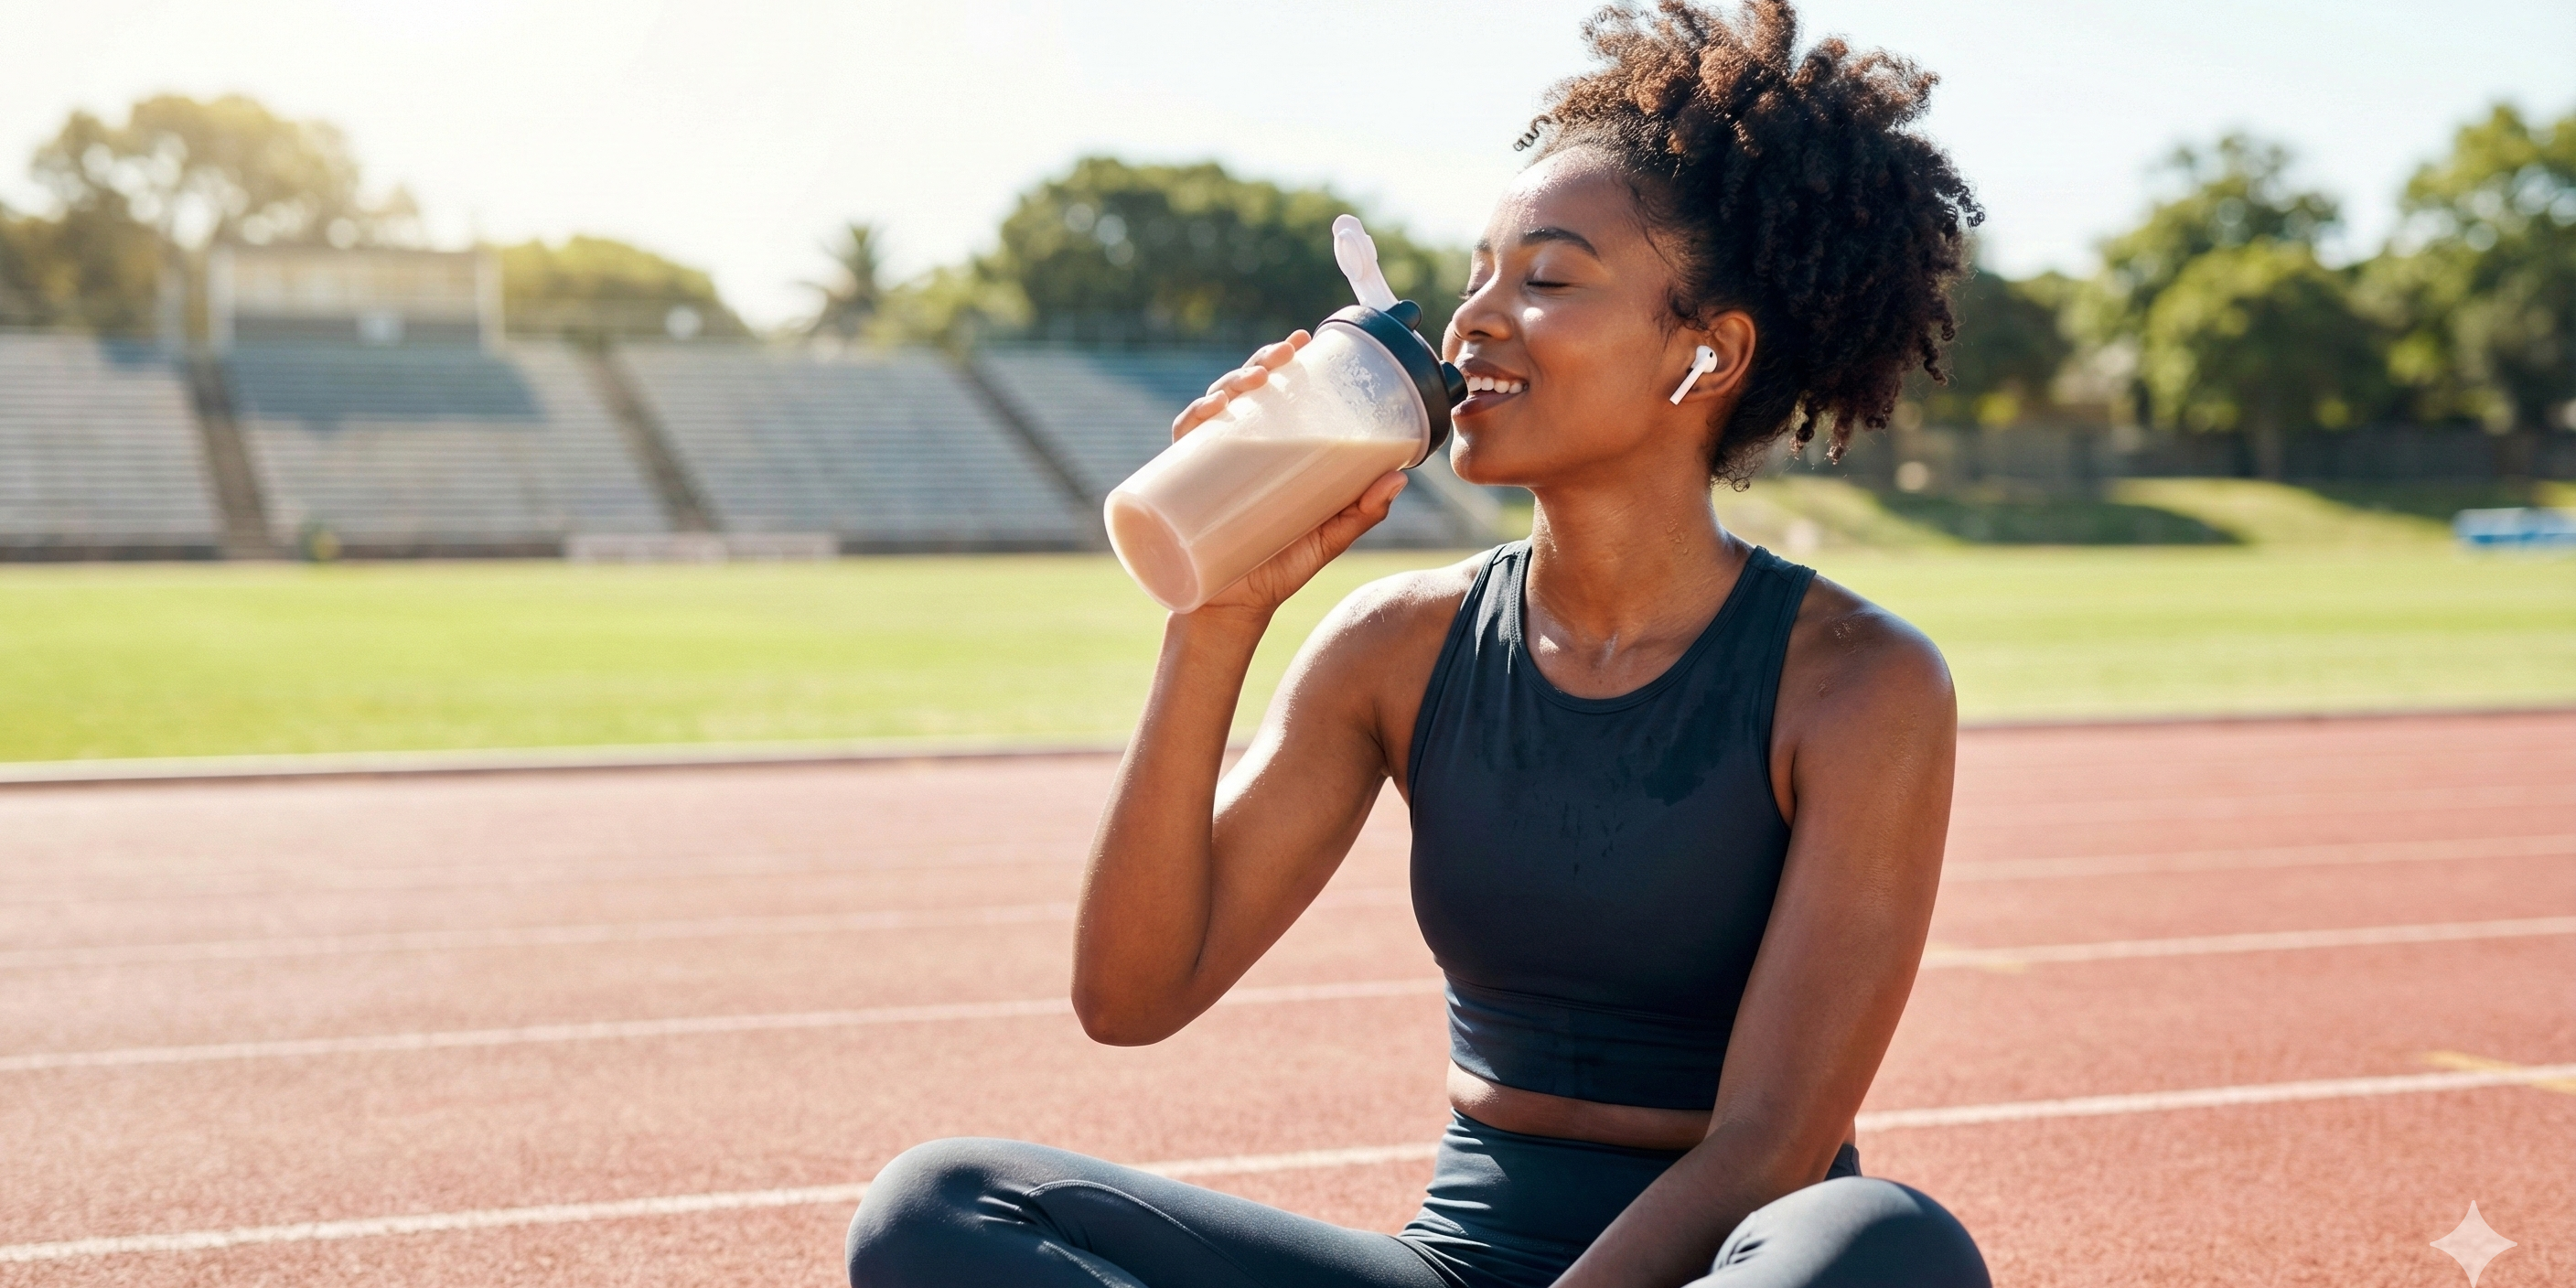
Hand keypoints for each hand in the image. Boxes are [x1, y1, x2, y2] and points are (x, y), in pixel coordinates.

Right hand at [1168, 331, 1407, 619]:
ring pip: (1212, 408)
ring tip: (1254, 381)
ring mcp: (1206, 466)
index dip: (1280, 361)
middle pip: (1241, 391)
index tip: (1302, 340)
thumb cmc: (1280, 570)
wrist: (1234, 611)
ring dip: (1229, 384)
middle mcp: (1234, 451)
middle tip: (1283, 356)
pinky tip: (1209, 412)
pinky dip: (1192, 422)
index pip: (1271, 393)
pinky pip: (1183, 444)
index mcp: (1267, 452)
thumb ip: (1362, 512)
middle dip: (1259, 364)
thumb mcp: (1329, 537)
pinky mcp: (1182, 487)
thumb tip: (1400, 478)